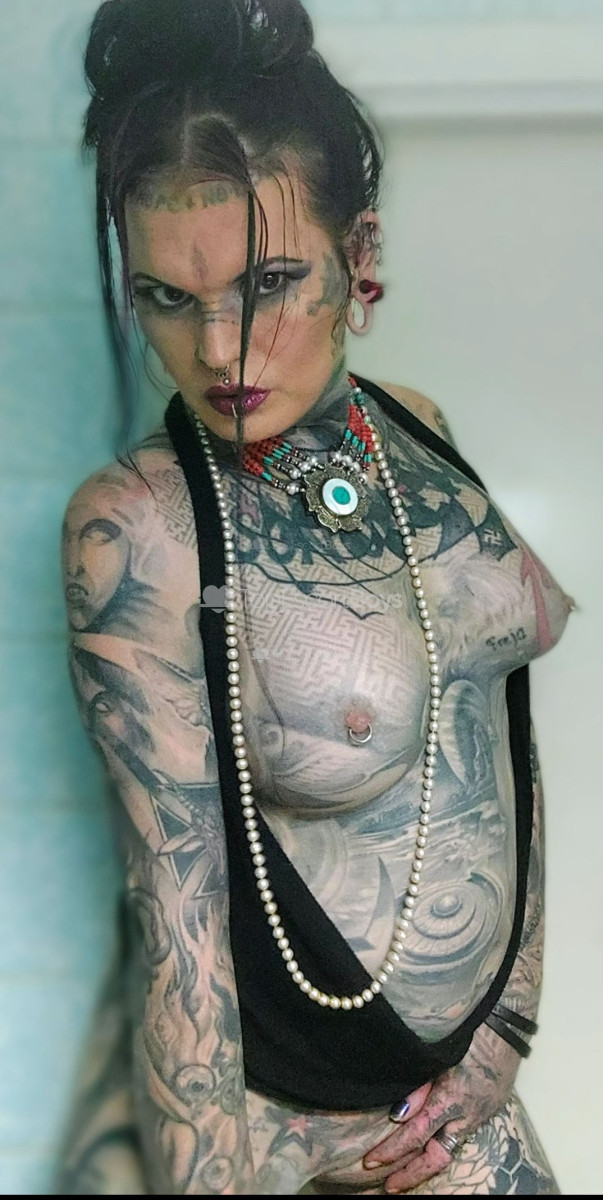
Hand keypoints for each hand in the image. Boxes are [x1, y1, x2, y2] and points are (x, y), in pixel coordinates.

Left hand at [363, 1024, 520, 1192]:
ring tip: (404, 1174)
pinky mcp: (488, 1109)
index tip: (371, 1161)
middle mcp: (468, 1113)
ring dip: (426, 1163)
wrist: (506, 1023)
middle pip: (437, 1157)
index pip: (416, 1134)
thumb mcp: (437, 1057)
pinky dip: (443, 1143)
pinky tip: (430, 1146)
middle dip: (411, 1174)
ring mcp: (481, 1114)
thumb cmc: (467, 1031)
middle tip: (387, 1186)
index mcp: (453, 1098)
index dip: (392, 1150)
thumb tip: (397, 1118)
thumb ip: (417, 1088)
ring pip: (451, 1149)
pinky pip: (461, 1134)